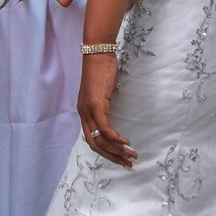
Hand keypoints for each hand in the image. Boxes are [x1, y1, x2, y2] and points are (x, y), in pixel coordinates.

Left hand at [78, 53, 136, 168]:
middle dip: (112, 157)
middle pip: (94, 145)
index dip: (105, 152)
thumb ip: (103, 103)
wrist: (98, 51)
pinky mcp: (96, 105)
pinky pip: (104, 129)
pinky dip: (115, 138)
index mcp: (83, 111)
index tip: (120, 157)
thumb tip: (111, 111)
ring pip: (100, 140)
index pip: (91, 139)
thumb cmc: (101, 67)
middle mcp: (83, 113)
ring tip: (132, 156)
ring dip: (117, 150)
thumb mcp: (102, 90)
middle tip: (128, 164)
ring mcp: (88, 110)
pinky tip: (126, 143)